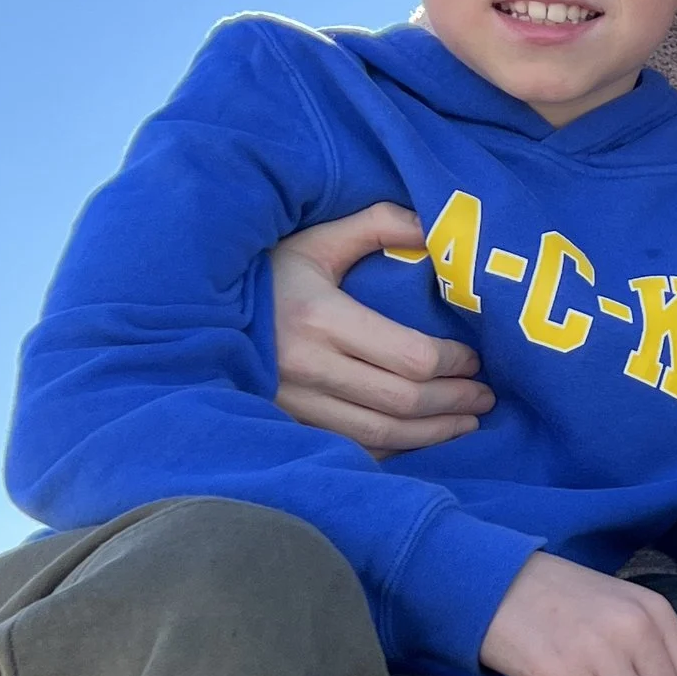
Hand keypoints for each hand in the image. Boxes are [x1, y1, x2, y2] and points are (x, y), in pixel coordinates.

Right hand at [272, 205, 495, 454]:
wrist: (192, 313)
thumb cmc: (267, 274)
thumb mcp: (317, 240)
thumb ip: (377, 225)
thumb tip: (433, 226)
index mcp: (319, 319)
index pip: (408, 357)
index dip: (451, 364)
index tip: (473, 359)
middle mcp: (307, 368)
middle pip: (401, 401)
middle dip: (452, 402)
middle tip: (484, 396)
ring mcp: (294, 404)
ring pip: (380, 434)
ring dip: (432, 434)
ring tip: (466, 422)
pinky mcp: (287, 424)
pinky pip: (352, 448)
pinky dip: (393, 449)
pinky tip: (420, 440)